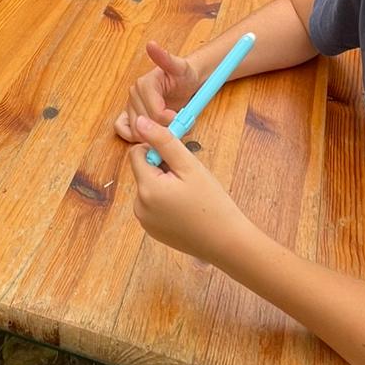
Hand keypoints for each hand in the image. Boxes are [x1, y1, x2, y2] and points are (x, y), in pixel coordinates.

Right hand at [115, 41, 198, 142]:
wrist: (183, 81)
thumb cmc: (183, 74)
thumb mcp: (180, 66)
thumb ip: (166, 58)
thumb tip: (151, 45)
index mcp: (143, 83)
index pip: (155, 112)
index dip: (170, 119)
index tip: (180, 117)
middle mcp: (133, 94)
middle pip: (147, 124)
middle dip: (164, 128)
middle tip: (178, 124)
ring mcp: (130, 105)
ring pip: (136, 131)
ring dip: (153, 135)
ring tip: (168, 126)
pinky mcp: (129, 114)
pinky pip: (123, 129)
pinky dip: (135, 136)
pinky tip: (150, 133)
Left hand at [128, 118, 250, 266]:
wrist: (226, 243)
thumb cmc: (212, 202)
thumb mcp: (189, 165)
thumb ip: (163, 141)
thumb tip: (140, 122)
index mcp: (146, 188)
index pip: (137, 153)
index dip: (157, 151)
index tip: (178, 161)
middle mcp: (139, 207)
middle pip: (143, 171)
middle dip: (162, 169)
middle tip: (188, 180)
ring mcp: (144, 222)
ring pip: (148, 188)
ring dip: (164, 185)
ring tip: (189, 196)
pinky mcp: (152, 231)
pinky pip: (152, 206)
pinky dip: (165, 202)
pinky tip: (186, 210)